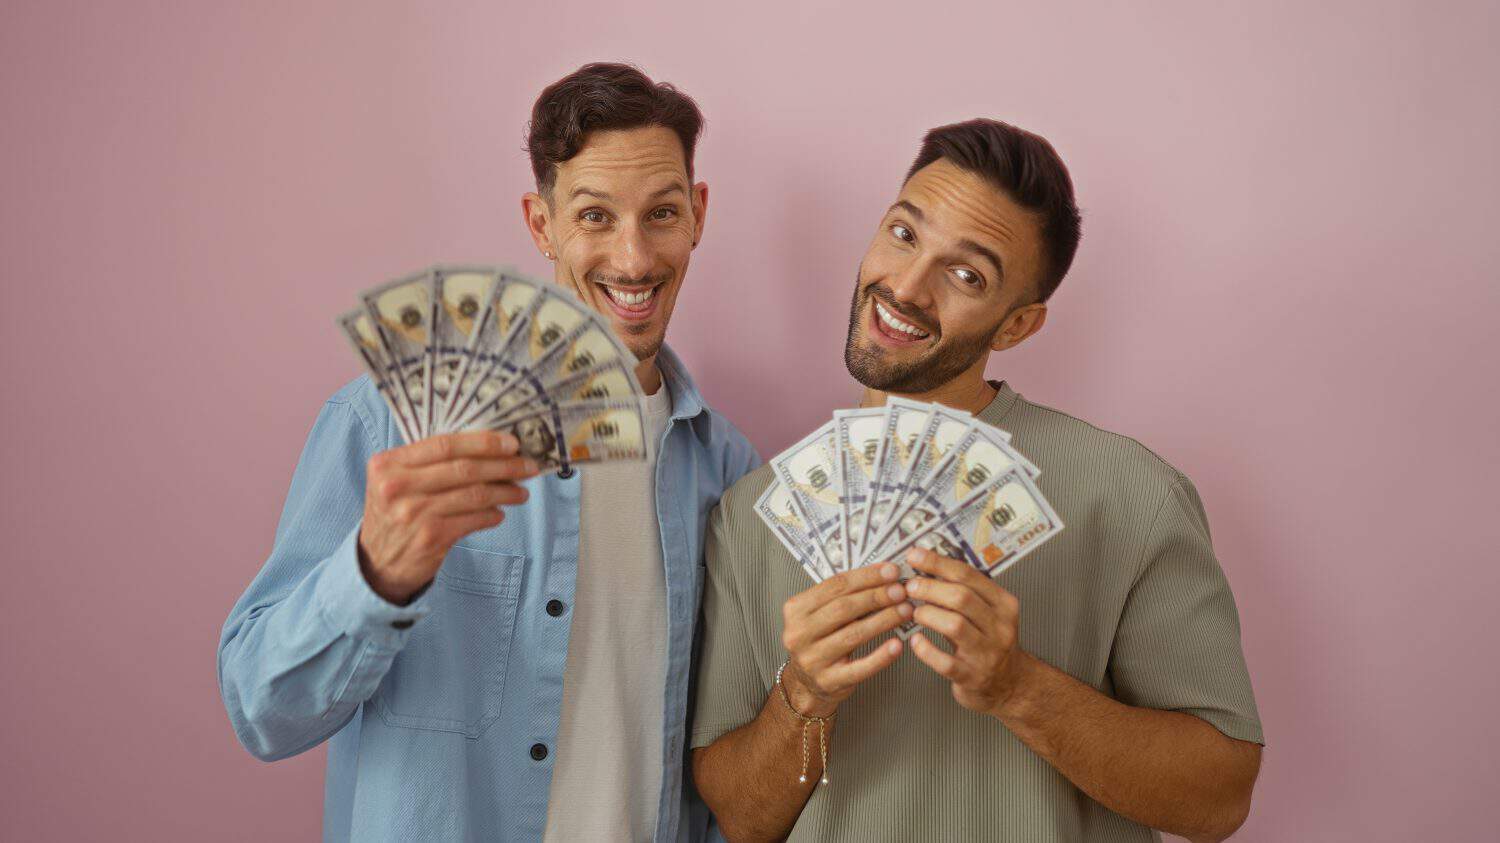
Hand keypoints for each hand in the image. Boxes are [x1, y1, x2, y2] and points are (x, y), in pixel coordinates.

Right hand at [358, 431, 540, 603]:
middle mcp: (397, 486)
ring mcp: (414, 513)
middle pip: (464, 468)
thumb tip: (487, 447)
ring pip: (474, 495)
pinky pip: (473, 520)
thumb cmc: (394, 512)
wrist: (376, 562)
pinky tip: (500, 513)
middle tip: (528, 466)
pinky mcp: (430, 538)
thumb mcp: (395, 481)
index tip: (511, 443)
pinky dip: (492, 515)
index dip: (483, 442)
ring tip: (521, 492)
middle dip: (504, 465)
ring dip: (505, 492)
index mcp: (388, 463)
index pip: (444, 444)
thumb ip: (427, 462)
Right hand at [779, 562, 912, 717]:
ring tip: (905, 611)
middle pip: (844, 608)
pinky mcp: (828, 681)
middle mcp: (799, 634)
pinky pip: (860, 668)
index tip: (890, 571)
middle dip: (877, 596)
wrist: (806, 683)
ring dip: (884, 620)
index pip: (834, 586)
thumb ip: (843, 597)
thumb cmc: (819, 641)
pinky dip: (881, 656)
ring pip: (854, 635)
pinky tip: (898, 645)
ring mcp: (812, 660)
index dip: (866, 576)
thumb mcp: (820, 615)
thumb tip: (883, 577)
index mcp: (796, 610)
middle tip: (901, 590)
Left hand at [904, 547, 1027, 715]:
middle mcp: (999, 627)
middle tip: (910, 586)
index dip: (938, 563)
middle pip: (962, 598)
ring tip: (915, 612)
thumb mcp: (988, 612)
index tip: (915, 556)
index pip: (969, 575)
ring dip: (928, 614)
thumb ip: (965, 591)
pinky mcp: (972, 677)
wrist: (1009, 684)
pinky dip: (926, 650)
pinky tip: (916, 641)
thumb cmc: (990, 642)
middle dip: (930, 588)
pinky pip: (945, 662)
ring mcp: (987, 653)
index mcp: (1003, 604)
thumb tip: (928, 565)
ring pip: (954, 626)